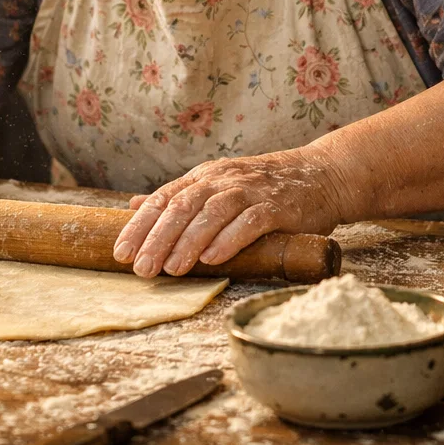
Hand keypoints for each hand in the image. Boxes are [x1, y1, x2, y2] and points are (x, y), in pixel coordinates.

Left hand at [112, 148, 350, 277]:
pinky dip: (230, 239)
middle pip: (183, 206)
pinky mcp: (278, 207)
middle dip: (159, 239)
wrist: (321, 175)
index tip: (122, 253)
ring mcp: (251, 191)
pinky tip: (214, 258)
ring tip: (172, 269)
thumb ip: (179, 197)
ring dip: (189, 242)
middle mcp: (223, 180)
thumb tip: (135, 205)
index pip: (164, 199)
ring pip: (213, 213)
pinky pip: (250, 221)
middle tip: (142, 268)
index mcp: (205, 177)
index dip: (141, 226)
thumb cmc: (264, 188)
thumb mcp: (218, 185)